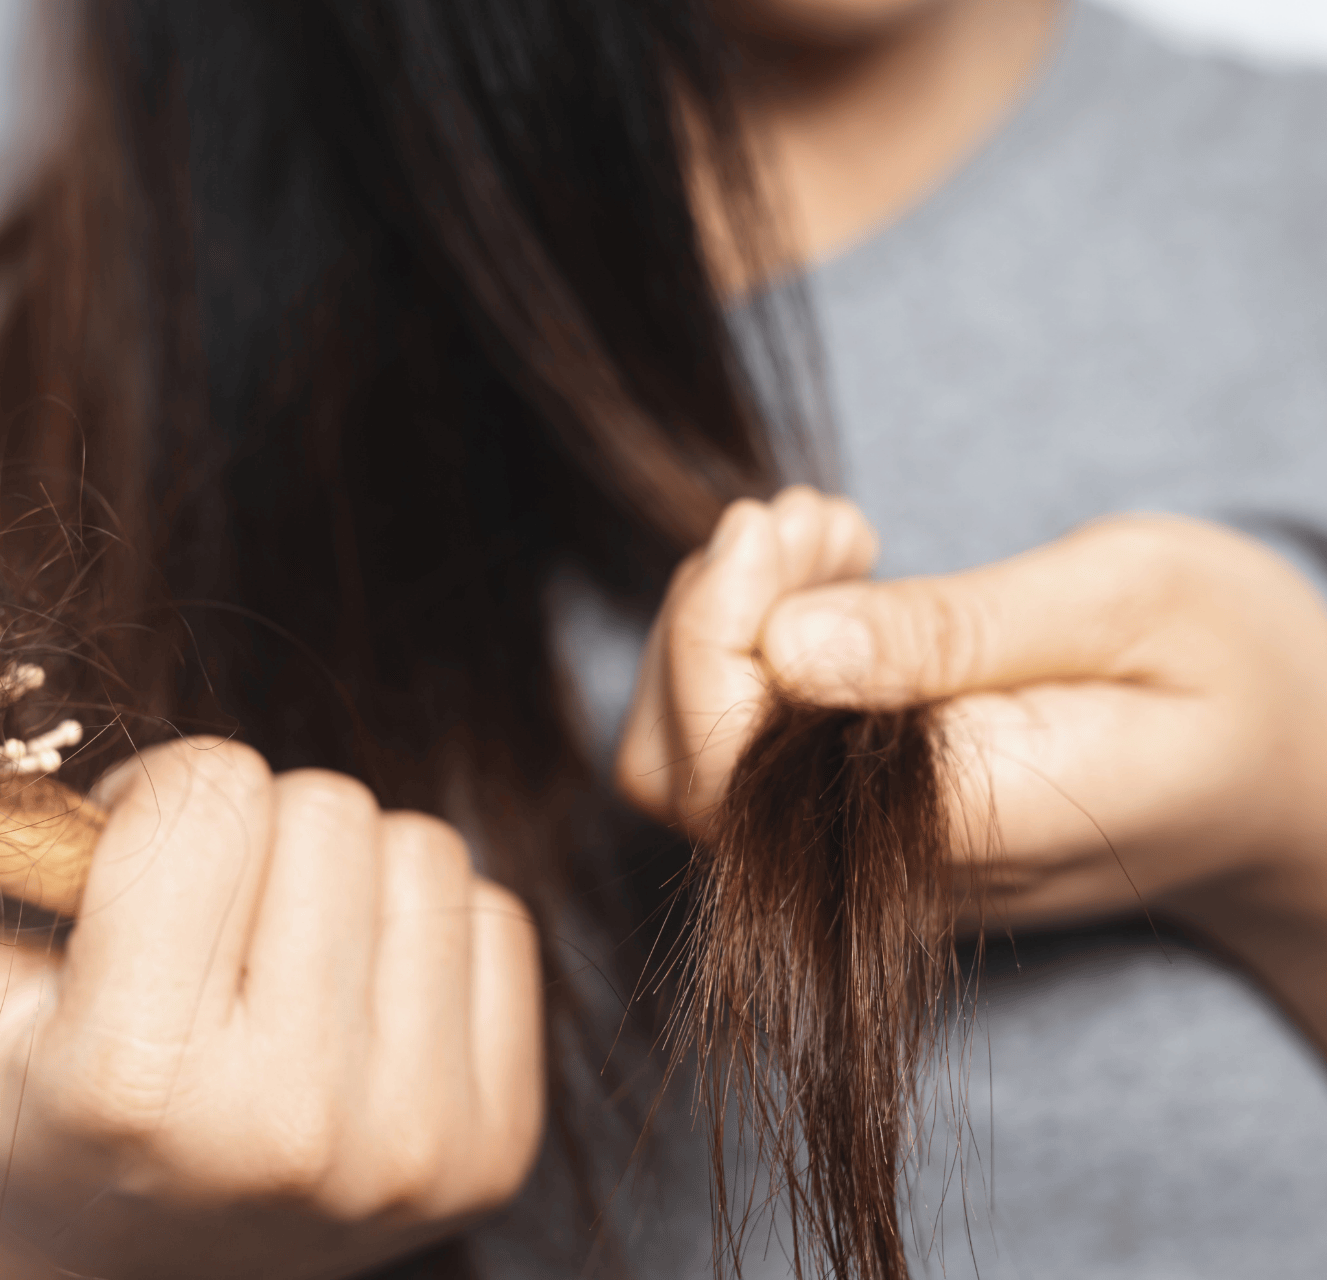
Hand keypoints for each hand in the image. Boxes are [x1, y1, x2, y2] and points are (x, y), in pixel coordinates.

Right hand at [0, 739, 542, 1279]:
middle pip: (325, 808)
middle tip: (201, 918)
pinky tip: (344, 1002)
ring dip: (338, 876)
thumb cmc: (33, 1119)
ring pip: (420, 849)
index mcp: (132, 1085)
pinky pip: (498, 919)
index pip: (209, 794)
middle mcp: (289, 1131)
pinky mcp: (495, 1146)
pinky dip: (419, 934)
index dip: (154, 800)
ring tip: (268, 962)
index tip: (124, 866)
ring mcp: (413, 1149)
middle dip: (250, 833)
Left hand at [618, 494, 1326, 1036]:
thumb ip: (955, 634)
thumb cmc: (1236, 675)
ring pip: (683, 762)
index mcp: (962, 827)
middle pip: (675, 770)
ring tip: (830, 540)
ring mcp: (861, 866)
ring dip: (719, 626)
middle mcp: (887, 875)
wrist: (1292, 785)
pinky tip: (831, 584)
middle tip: (816, 519)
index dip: (715, 627)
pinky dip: (744, 650)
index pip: (732, 765)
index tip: (785, 522)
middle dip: (707, 615)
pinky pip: (734, 755)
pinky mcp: (850, 833)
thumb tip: (786, 646)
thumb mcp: (1129, 608)